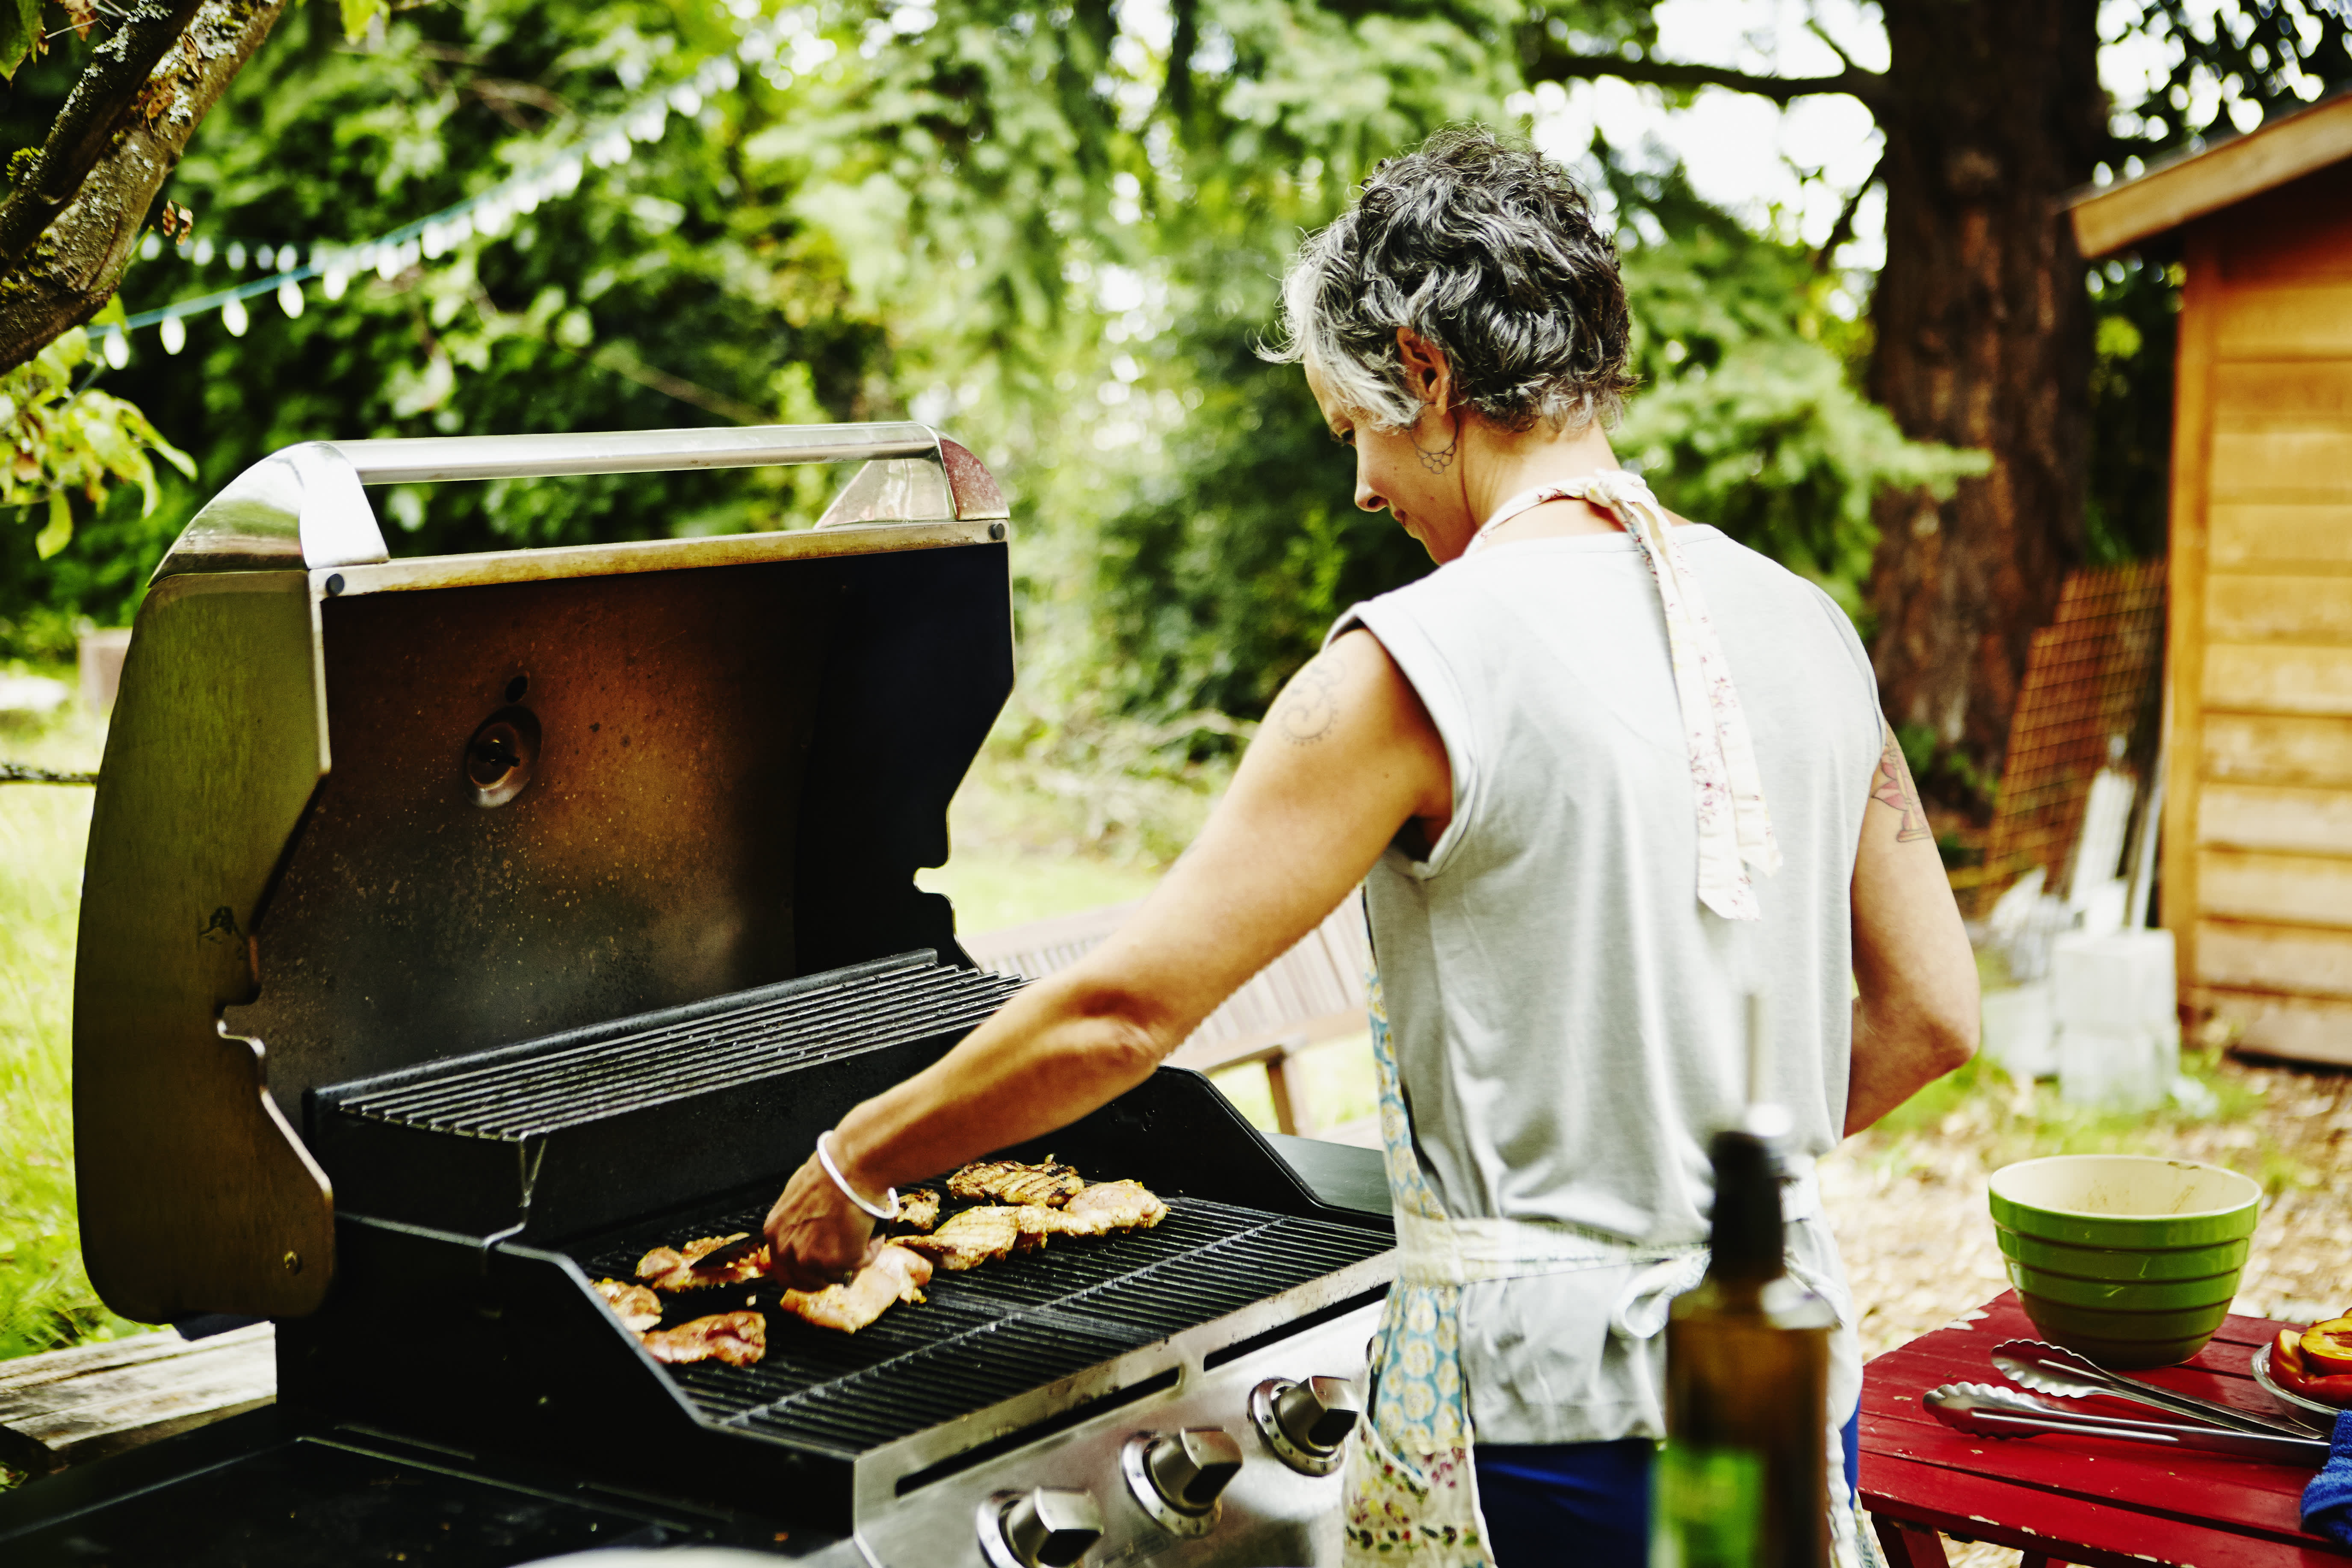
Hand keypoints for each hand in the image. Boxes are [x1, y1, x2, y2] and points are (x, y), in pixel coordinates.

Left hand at [762, 1152, 876, 1290]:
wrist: (851, 1168)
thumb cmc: (829, 1172)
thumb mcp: (798, 1197)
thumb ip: (797, 1222)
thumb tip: (810, 1228)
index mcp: (775, 1233)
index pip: (783, 1271)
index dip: (803, 1273)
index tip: (817, 1270)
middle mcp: (789, 1251)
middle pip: (806, 1282)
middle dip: (826, 1275)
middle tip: (843, 1262)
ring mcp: (813, 1260)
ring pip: (836, 1275)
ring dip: (851, 1259)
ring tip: (862, 1235)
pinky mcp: (840, 1261)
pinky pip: (861, 1263)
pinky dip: (871, 1250)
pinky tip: (872, 1231)